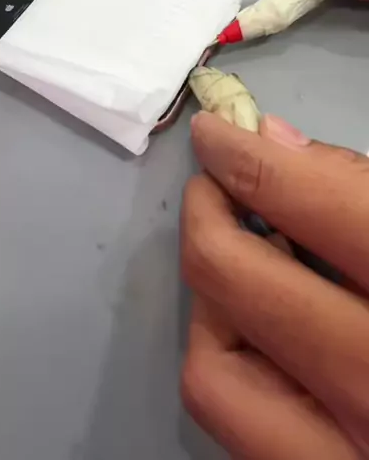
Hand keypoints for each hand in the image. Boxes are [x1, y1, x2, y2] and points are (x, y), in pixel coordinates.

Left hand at [181, 111, 368, 458]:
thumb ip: (363, 189)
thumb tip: (272, 142)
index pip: (323, 207)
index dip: (251, 157)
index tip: (222, 134)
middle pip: (239, 280)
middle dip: (209, 215)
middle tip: (216, 186)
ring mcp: (342, 455)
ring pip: (212, 365)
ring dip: (212, 295)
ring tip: (246, 259)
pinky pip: (232, 416)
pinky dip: (227, 356)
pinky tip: (265, 325)